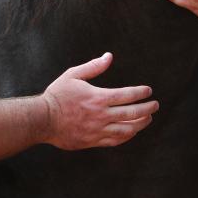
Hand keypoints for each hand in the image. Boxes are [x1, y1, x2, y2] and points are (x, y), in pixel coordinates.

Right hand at [42, 52, 157, 149]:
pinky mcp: (92, 141)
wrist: (42, 120)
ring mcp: (97, 130)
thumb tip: (109, 56)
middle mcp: (101, 115)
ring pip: (126, 130)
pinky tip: (132, 131)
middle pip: (132, 114)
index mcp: (98, 97)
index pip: (127, 95)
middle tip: (155, 105)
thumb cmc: (57, 96)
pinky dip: (127, 136)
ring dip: (140, 124)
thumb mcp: (73, 75)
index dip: (141, 93)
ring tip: (148, 119)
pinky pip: (115, 141)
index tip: (148, 91)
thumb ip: (93, 67)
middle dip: (147, 109)